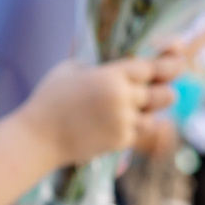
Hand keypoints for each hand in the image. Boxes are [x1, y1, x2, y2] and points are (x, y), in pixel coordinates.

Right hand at [20, 58, 168, 167]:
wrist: (38, 137)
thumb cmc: (49, 100)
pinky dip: (126, 128)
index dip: (159, 66)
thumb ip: (97, 66)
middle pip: (164, 93)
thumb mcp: (69, 70)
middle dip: (161, 91)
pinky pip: (136, 132)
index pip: (151, 68)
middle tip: (155, 90)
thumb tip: (116, 64)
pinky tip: (105, 126)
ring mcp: (124, 121)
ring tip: (125, 110)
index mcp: (110, 76)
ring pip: (154, 116)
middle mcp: (122, 98)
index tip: (166, 65)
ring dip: (145, 112)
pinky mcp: (122, 141)